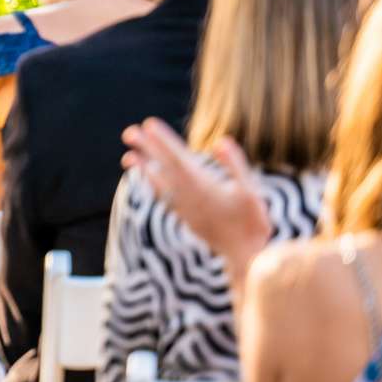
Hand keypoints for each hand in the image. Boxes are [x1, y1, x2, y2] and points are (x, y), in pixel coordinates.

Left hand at [122, 118, 271, 287]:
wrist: (247, 258)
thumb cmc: (253, 223)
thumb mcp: (251, 191)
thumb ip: (236, 165)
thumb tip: (221, 141)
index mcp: (204, 187)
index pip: (178, 158)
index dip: (163, 141)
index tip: (149, 124)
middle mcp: (189, 197)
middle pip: (164, 168)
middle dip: (148, 149)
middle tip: (128, 131)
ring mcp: (186, 209)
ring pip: (161, 184)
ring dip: (144, 168)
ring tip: (127, 156)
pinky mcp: (187, 219)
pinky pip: (165, 198)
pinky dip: (154, 186)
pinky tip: (148, 179)